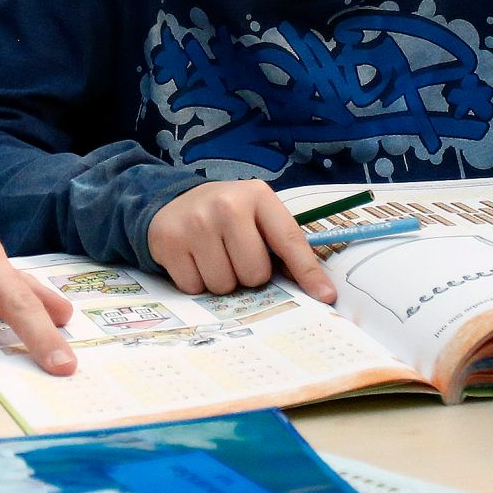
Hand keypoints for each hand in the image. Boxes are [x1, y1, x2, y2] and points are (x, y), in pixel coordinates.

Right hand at [147, 181, 335, 303]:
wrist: (174, 202)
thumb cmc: (228, 217)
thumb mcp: (259, 218)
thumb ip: (287, 249)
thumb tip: (322, 293)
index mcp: (257, 196)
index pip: (289, 240)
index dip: (307, 272)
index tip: (324, 297)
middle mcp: (226, 204)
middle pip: (254, 273)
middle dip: (248, 275)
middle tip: (236, 257)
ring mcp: (195, 222)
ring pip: (223, 285)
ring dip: (221, 281)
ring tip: (214, 257)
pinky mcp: (169, 240)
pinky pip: (194, 288)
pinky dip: (196, 283)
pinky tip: (194, 260)